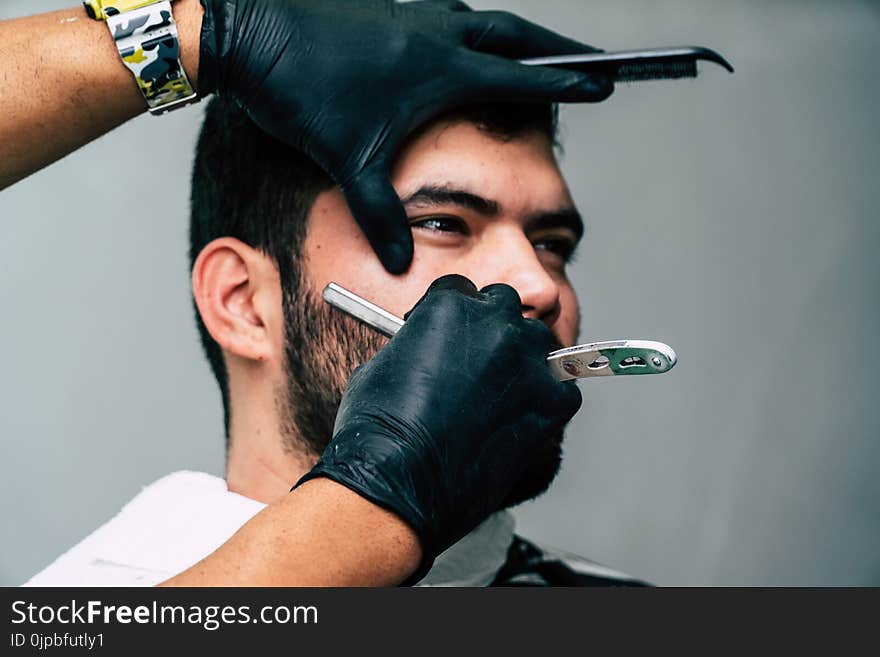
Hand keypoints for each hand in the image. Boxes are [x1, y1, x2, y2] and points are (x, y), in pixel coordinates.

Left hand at [198, 0, 612, 272]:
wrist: (248, 30)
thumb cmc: (301, 91)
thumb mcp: (348, 160)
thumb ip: (380, 215)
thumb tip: (402, 265)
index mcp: (440, 69)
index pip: (520, 77)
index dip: (566, 83)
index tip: (605, 83)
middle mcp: (435, 34)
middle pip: (514, 35)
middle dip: (556, 49)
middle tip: (589, 60)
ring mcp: (411, 15)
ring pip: (481, 19)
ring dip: (514, 35)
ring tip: (532, 51)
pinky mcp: (386, 10)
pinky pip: (445, 15)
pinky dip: (469, 29)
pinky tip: (459, 44)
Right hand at [293, 274, 582, 582]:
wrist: (398, 481)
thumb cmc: (379, 430)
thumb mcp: (384, 366)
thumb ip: (418, 345)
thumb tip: (430, 353)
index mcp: (449, 306)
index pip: (461, 291)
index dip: (453, 317)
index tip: (449, 336)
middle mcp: (494, 324)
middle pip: (505, 307)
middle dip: (490, 328)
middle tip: (475, 361)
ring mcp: (526, 362)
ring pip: (537, 343)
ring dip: (521, 360)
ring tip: (498, 394)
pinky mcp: (550, 403)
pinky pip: (563, 388)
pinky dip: (547, 399)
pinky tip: (521, 418)